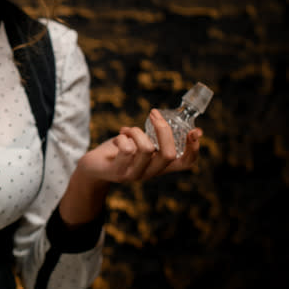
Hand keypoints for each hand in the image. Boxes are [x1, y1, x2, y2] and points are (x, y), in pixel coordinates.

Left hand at [78, 109, 202, 183]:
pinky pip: (126, 149)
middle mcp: (150, 173)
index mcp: (160, 165)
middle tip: (153, 114)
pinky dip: (122, 136)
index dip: (194, 149)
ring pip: (146, 148)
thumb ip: (150, 137)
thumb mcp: (138, 144)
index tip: (196, 131)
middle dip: (162, 129)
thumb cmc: (118, 151)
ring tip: (127, 130)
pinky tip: (118, 137)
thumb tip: (161, 117)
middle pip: (168, 154)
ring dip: (136, 131)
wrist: (92, 167)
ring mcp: (134, 174)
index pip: (186, 164)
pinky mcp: (117, 172)